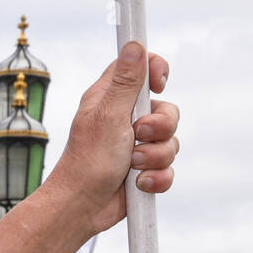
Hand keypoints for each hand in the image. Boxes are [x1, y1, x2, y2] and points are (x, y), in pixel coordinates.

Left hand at [43, 42, 179, 236]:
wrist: (82, 207)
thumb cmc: (87, 161)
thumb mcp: (108, 115)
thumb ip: (126, 82)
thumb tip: (134, 45)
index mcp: (111, 99)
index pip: (141, 69)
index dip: (156, 72)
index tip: (158, 84)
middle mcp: (124, 120)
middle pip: (167, 108)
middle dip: (160, 126)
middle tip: (138, 135)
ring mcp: (135, 146)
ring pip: (171, 141)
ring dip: (155, 156)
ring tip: (132, 165)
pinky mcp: (143, 170)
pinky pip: (168, 168)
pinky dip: (156, 177)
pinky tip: (137, 183)